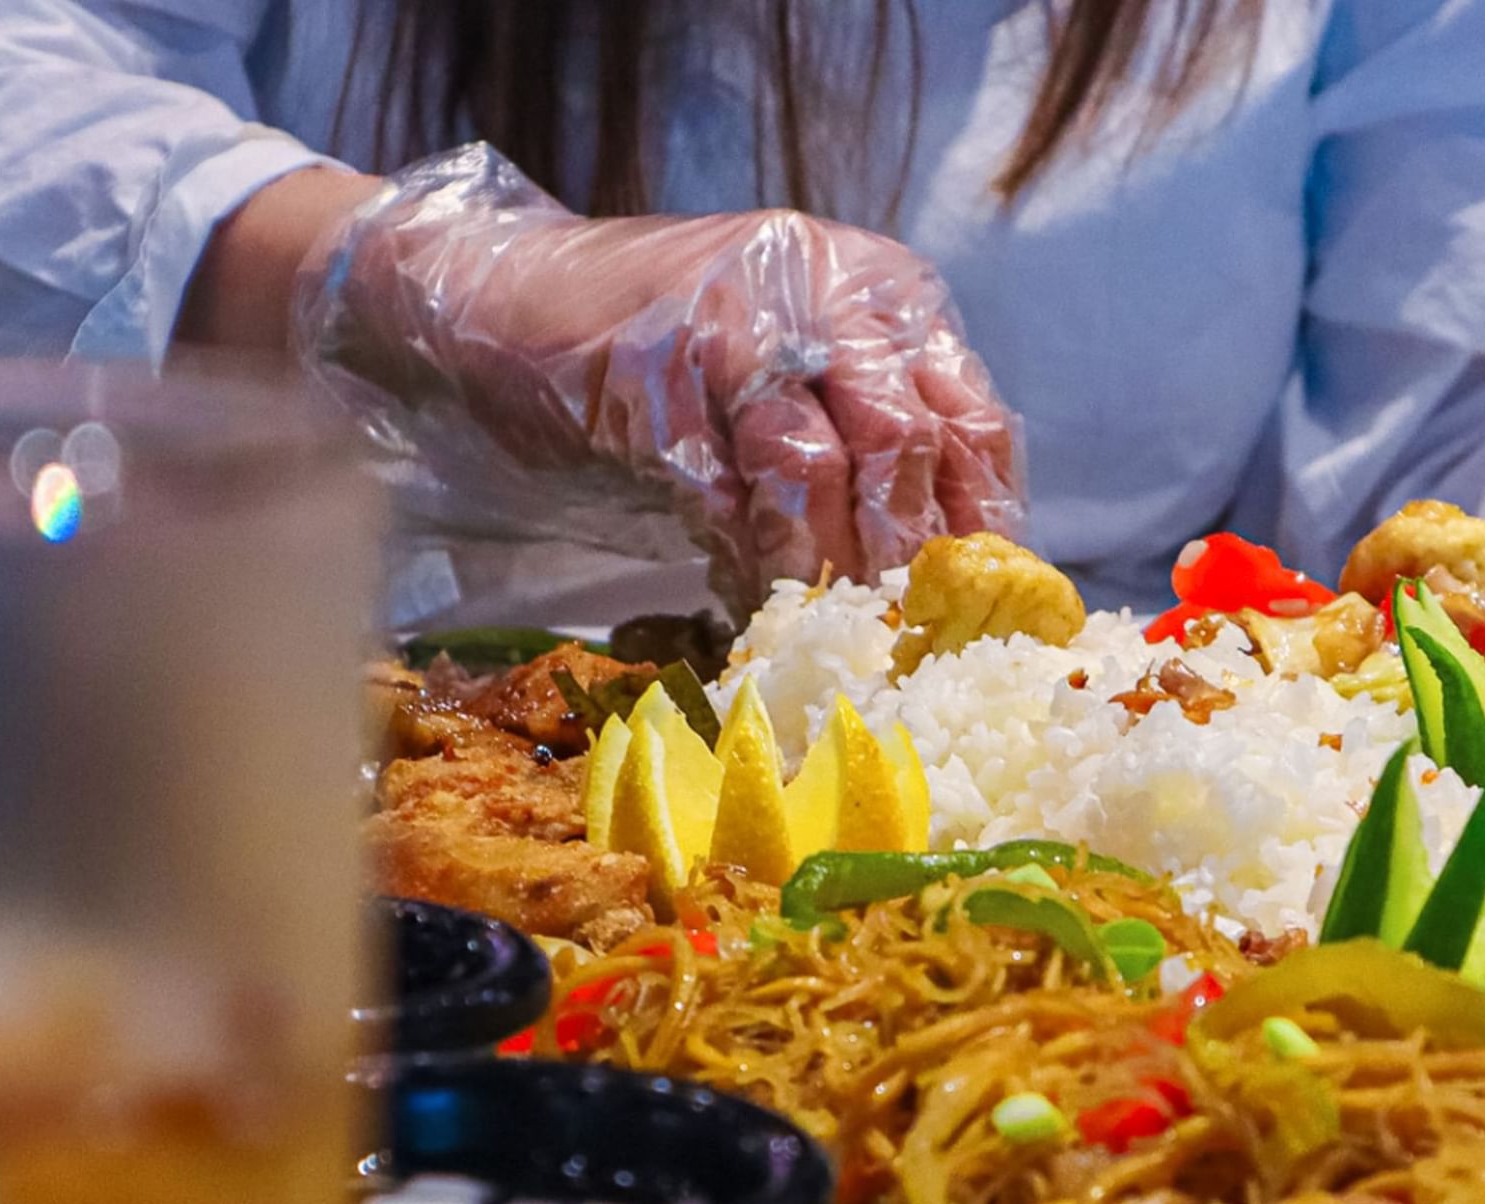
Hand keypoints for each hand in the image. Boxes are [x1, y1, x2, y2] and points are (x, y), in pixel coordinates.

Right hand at [294, 144, 1025, 608]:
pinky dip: (738, 550)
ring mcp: (737, 316)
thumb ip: (867, 441)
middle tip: (896, 636)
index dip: (982, 523)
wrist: (502, 293)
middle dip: (903, 556)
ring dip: (822, 562)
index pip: (969, 416)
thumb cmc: (665, 353)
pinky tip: (741, 590)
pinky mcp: (656, 362)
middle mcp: (824, 286)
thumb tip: (942, 567)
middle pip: (903, 440)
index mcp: (880, 291)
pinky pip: (718, 482)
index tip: (980, 609)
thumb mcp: (796, 379)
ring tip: (823, 625)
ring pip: (818, 461)